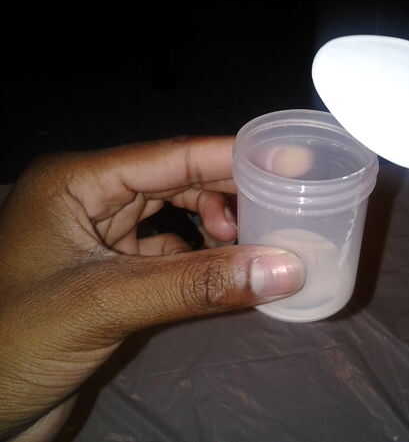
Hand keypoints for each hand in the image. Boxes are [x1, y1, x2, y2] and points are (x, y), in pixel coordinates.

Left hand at [0, 136, 304, 440]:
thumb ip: (197, 284)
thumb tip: (287, 269)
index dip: (233, 158)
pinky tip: (230, 274)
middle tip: (281, 216)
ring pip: (175, 220)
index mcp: (78, 183)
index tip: (290, 163)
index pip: (171, 157)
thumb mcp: (107, 303)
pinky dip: (201, 264)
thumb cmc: (16, 341)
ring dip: (216, 233)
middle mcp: (90, 200)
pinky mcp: (110, 276)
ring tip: (256, 248)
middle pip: (177, 183)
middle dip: (228, 199)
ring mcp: (100, 238)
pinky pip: (169, 257)